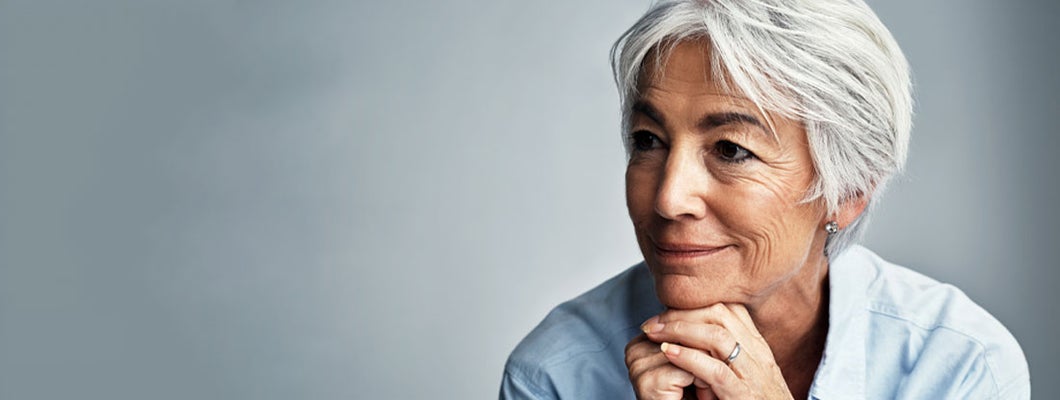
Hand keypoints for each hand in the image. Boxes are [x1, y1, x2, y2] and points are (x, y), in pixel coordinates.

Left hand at [630, 304, 792, 398]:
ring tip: (654, 334)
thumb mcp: (747, 371)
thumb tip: (695, 334)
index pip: (727, 309)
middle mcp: (757, 355)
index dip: (694, 305)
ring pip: (717, 337)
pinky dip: (689, 358)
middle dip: (681, 314)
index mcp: (757, 346)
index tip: (667, 311)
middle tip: (653, 322)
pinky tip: (668, 353)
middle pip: (719, 315)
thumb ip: (728, 352)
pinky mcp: (742, 395)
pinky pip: (716, 371)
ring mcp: (752, 374)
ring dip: (679, 331)